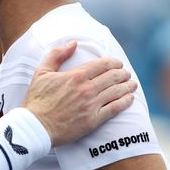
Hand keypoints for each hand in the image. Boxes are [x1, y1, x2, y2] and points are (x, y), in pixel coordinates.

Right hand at [22, 41, 136, 146]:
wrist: (36, 126)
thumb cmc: (37, 100)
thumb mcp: (41, 72)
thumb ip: (57, 55)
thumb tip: (73, 43)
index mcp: (75, 76)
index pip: (102, 65)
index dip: (113, 62)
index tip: (118, 63)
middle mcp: (86, 89)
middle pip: (113, 77)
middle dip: (123, 73)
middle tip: (127, 73)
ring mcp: (91, 105)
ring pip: (117, 92)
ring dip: (127, 86)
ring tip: (133, 84)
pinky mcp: (94, 120)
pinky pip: (115, 108)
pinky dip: (125, 102)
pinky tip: (130, 99)